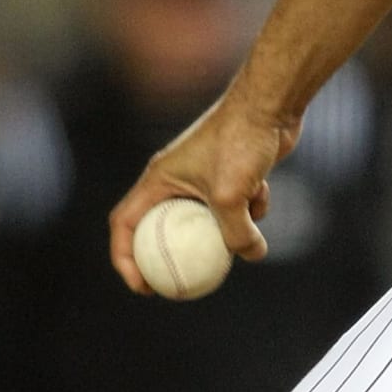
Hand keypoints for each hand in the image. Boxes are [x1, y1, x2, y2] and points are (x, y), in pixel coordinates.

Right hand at [108, 91, 301, 292]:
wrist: (268, 104)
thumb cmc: (240, 141)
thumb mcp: (231, 197)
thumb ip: (236, 234)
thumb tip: (251, 255)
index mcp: (158, 179)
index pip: (124, 223)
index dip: (125, 259)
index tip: (143, 287)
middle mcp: (175, 177)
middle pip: (164, 227)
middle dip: (175, 256)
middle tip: (184, 285)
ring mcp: (204, 176)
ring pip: (207, 220)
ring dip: (226, 229)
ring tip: (242, 235)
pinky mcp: (232, 173)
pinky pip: (235, 205)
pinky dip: (250, 206)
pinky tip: (264, 191)